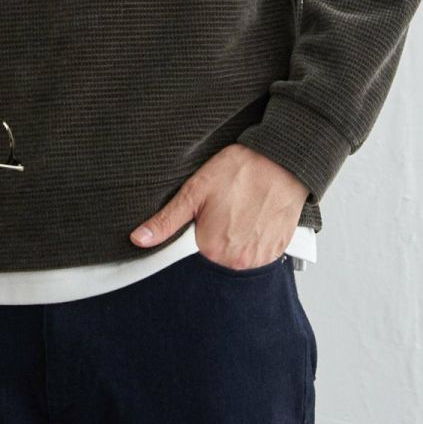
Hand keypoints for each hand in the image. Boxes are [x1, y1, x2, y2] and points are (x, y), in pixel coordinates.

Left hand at [129, 144, 309, 266]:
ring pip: (234, 258)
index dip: (190, 239)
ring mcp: (259, 259)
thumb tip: (140, 239)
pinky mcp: (276, 253)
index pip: (189, 258)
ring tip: (236, 213)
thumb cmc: (240, 171)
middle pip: (213, 259)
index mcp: (212, 249)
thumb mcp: (195, 190)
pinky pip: (256, 255)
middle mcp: (237, 261)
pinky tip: (251, 219)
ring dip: (232, 242)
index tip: (197, 223)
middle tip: (220, 212)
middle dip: (211, 240)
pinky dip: (250, 241)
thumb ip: (167, 221)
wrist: (282, 162)